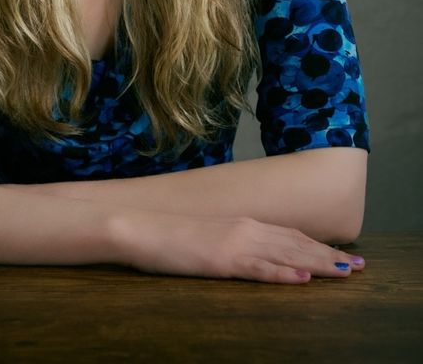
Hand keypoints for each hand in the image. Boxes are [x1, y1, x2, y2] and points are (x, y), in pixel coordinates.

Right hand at [114, 212, 365, 282]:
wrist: (141, 227)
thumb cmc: (172, 235)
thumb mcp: (211, 235)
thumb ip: (236, 241)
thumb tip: (257, 251)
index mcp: (243, 223)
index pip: (290, 235)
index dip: (319, 245)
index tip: (344, 254)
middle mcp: (246, 228)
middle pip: (296, 243)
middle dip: (329, 255)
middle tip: (359, 266)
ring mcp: (235, 243)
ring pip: (286, 254)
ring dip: (318, 263)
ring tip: (345, 271)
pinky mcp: (222, 260)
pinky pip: (259, 268)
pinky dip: (283, 273)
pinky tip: (302, 278)